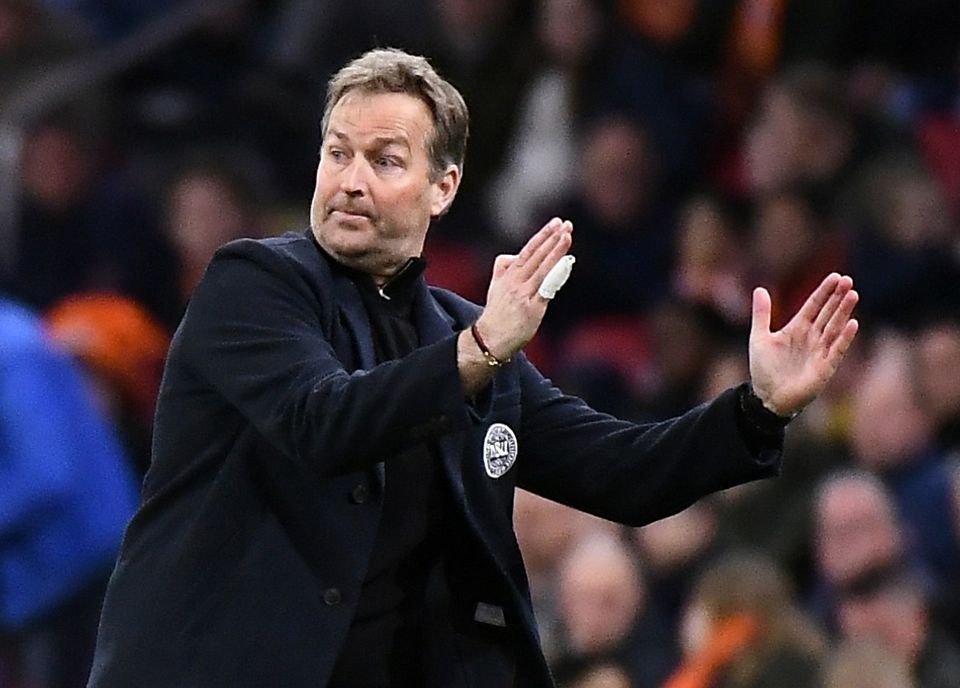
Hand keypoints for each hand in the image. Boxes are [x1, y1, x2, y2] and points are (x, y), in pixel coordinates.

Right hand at [473, 217, 572, 360]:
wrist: (490, 338)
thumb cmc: (496, 314)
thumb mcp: (495, 286)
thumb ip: (504, 268)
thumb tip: (515, 256)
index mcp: (508, 275)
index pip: (527, 250)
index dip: (542, 236)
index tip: (554, 223)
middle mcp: (515, 282)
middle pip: (536, 255)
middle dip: (552, 238)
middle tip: (565, 223)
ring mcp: (524, 294)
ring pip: (542, 268)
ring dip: (555, 251)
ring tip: (567, 236)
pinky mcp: (532, 308)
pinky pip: (547, 288)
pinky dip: (556, 274)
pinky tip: (566, 264)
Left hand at [749, 273, 858, 416]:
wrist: (766, 397)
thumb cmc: (764, 369)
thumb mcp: (759, 337)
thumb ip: (762, 314)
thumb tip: (760, 288)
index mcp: (797, 328)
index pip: (814, 305)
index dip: (824, 292)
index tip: (836, 276)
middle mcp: (812, 337)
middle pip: (828, 313)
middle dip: (838, 297)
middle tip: (848, 280)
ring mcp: (820, 351)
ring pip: (835, 327)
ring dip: (844, 312)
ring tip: (853, 294)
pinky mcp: (825, 367)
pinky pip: (837, 350)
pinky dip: (845, 337)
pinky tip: (853, 323)